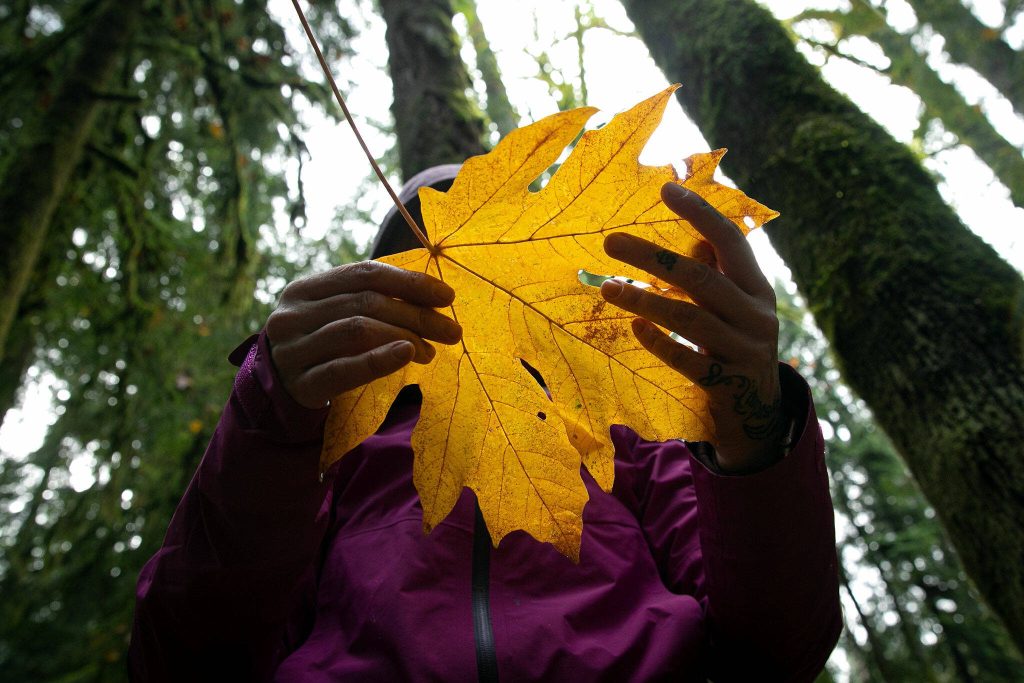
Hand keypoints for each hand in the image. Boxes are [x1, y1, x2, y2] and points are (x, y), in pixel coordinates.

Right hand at [265, 261, 462, 408]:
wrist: (276, 392)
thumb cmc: (320, 347)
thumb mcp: (334, 316)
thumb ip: (371, 301)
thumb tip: (435, 298)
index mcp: (305, 288)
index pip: (365, 274)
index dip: (410, 282)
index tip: (447, 296)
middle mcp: (293, 314)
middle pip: (366, 303)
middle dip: (416, 315)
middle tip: (452, 330)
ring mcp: (292, 349)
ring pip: (358, 331)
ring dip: (404, 337)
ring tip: (431, 351)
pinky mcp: (301, 383)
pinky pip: (345, 368)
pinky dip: (380, 359)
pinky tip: (407, 355)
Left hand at [600, 183, 784, 472]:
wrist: (759, 416)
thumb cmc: (734, 347)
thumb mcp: (732, 308)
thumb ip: (712, 274)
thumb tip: (683, 235)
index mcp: (757, 287)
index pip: (731, 241)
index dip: (700, 213)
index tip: (666, 189)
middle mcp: (756, 315)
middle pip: (701, 278)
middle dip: (653, 257)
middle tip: (610, 241)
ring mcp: (744, 352)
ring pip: (690, 319)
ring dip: (644, 302)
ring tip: (607, 288)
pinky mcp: (726, 385)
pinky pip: (686, 361)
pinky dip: (657, 342)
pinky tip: (633, 328)